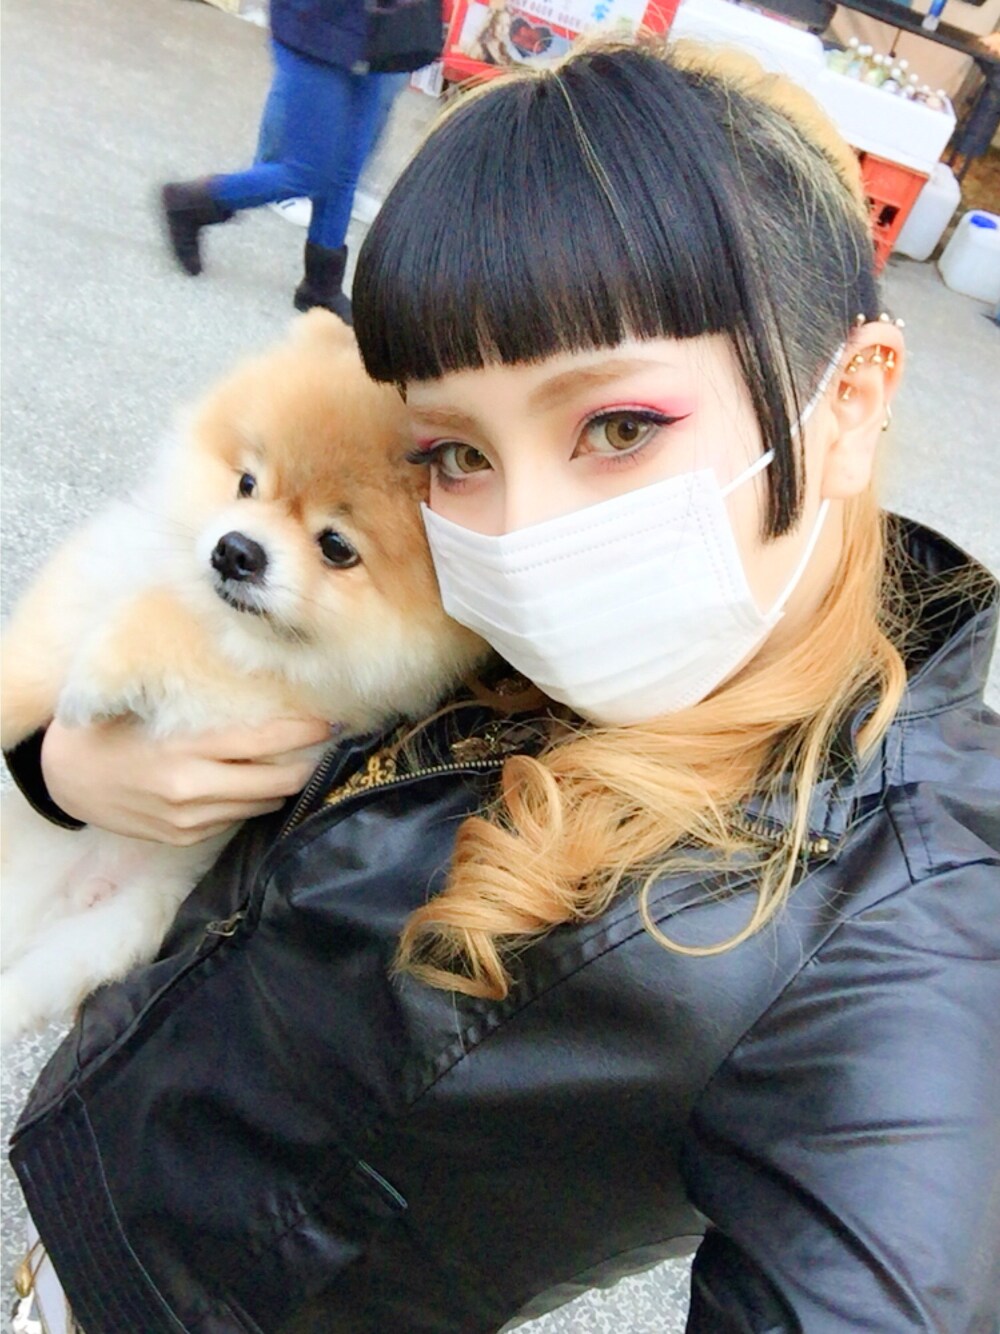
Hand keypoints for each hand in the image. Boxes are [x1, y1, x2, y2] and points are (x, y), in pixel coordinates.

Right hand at [40, 716, 332, 844]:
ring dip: (284, 783)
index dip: (302, 733)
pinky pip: (236, 818)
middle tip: (326, 744)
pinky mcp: (185, 838)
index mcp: (184, 751)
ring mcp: (189, 821)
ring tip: (299, 759)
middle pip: (275, 780)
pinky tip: (254, 779)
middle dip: (306, 764)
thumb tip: (257, 687)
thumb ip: (196, 707)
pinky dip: (252, 799)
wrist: (64, 780)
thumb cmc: (108, 730)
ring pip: (262, 803)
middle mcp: (191, 791)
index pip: (261, 741)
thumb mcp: (144, 707)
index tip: (329, 722)